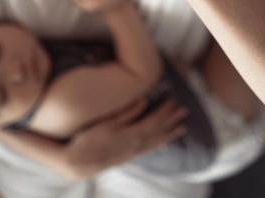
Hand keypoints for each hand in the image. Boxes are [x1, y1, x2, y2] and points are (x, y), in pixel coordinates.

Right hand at [64, 98, 186, 178]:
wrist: (80, 163)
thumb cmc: (90, 140)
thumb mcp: (108, 123)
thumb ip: (128, 112)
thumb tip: (144, 100)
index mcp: (133, 135)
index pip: (155, 120)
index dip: (165, 110)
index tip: (173, 100)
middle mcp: (137, 145)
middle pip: (160, 130)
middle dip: (172, 120)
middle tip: (184, 110)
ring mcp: (134, 153)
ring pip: (157, 142)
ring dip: (170, 134)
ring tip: (182, 128)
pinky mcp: (129, 157)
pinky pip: (149, 150)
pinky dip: (159, 145)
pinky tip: (163, 145)